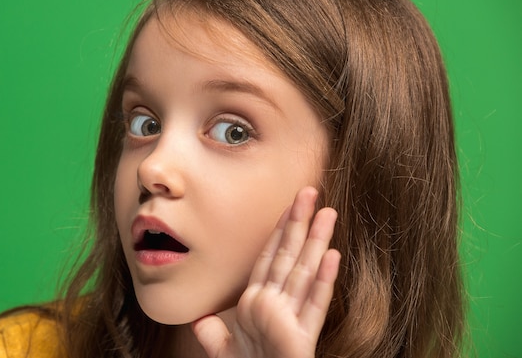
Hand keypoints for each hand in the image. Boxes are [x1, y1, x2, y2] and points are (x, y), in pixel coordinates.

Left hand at [192, 187, 339, 357]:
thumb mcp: (220, 350)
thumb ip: (213, 331)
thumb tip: (200, 319)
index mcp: (257, 302)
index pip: (268, 257)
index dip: (278, 231)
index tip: (288, 206)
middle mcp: (276, 304)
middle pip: (289, 256)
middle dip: (299, 223)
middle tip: (310, 191)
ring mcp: (290, 319)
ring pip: (304, 271)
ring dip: (316, 241)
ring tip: (328, 212)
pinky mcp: (301, 338)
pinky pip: (314, 304)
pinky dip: (323, 280)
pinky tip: (332, 255)